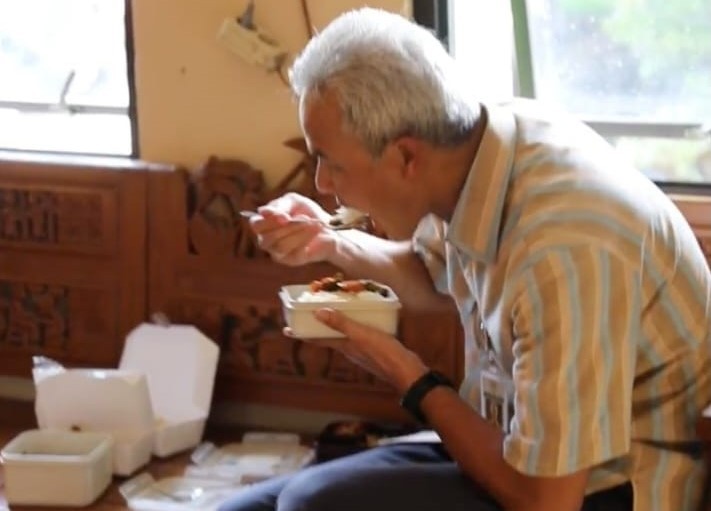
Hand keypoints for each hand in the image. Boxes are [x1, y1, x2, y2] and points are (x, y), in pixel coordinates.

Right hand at [249, 193, 336, 265]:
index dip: (268, 221)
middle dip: (289, 227)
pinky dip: (307, 238)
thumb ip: (280, 205)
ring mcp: (278, 253)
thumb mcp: (294, 202)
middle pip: (268, 237)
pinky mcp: (292, 260)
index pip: (256, 224)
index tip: (285, 217)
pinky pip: (295, 252)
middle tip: (306, 218)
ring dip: (299, 232)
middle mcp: (267, 240)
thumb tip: (264, 212)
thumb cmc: (307, 212)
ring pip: (280, 246)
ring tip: (314, 223)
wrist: (329, 227)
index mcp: (264, 223)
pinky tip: (316, 230)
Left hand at [288, 308, 427, 392]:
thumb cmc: (384, 353)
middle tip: (309, 313)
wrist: (407, 371)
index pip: (317, 339)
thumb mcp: (361, 335)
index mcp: (344, 346)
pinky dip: (353, 325)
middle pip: (327, 337)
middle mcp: (349, 349)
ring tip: (333, 312)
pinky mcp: (374, 348)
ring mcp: (362, 350)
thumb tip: (318, 313)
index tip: (287, 329)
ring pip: (343, 336)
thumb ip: (342, 324)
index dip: (302, 333)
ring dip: (335, 325)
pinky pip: (357, 335)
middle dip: (317, 326)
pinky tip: (361, 319)